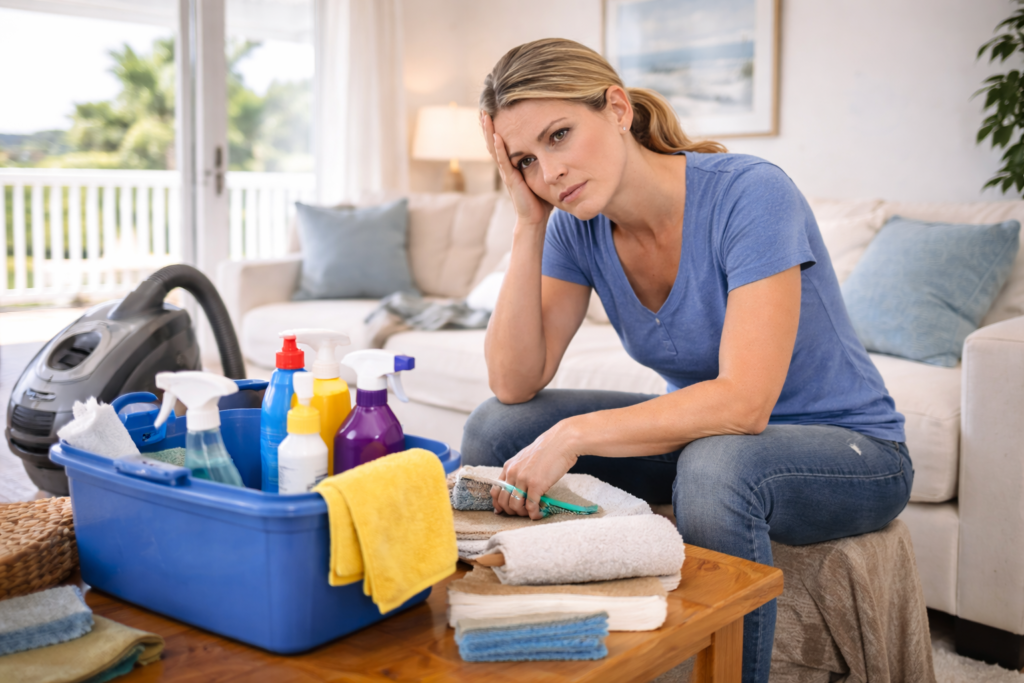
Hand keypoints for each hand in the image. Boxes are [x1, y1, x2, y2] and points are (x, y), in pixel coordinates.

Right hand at [481, 112, 552, 229]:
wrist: (534, 219)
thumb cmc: (540, 199)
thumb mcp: (543, 175)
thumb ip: (546, 163)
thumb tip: (560, 150)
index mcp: (513, 164)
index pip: (504, 141)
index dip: (498, 126)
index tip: (495, 110)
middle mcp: (507, 166)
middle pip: (494, 141)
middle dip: (489, 124)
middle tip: (484, 107)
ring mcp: (507, 172)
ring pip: (494, 148)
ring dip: (489, 131)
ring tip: (484, 115)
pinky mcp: (510, 179)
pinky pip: (503, 160)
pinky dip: (499, 148)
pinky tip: (496, 135)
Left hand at [491, 420, 580, 519]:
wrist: (562, 441)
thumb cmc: (548, 449)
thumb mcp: (526, 458)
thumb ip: (519, 471)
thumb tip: (518, 486)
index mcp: (509, 467)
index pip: (495, 491)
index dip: (498, 504)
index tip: (503, 511)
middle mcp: (512, 473)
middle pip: (503, 501)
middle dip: (510, 512)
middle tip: (521, 514)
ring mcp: (523, 479)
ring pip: (515, 505)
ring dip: (523, 514)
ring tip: (531, 513)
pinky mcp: (536, 484)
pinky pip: (531, 506)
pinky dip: (534, 514)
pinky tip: (539, 514)